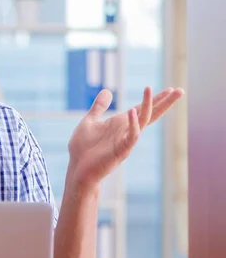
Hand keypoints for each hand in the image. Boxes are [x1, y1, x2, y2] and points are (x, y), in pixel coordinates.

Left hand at [67, 86, 183, 190]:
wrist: (77, 168)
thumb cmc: (83, 148)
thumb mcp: (89, 122)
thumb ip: (99, 107)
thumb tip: (107, 91)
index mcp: (120, 124)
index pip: (142, 109)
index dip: (155, 99)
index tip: (171, 88)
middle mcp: (126, 131)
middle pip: (150, 114)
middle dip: (164, 103)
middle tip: (180, 90)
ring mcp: (125, 141)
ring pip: (143, 122)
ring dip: (148, 106)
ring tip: (149, 89)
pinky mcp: (121, 151)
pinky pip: (131, 137)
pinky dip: (133, 124)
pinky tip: (133, 112)